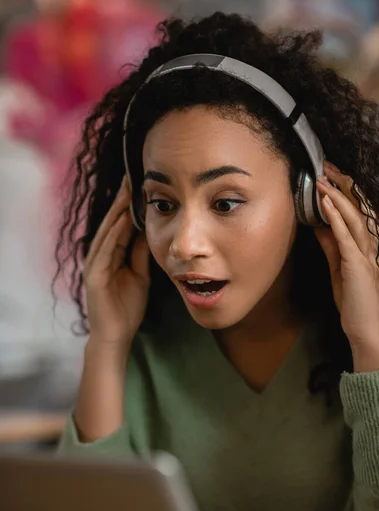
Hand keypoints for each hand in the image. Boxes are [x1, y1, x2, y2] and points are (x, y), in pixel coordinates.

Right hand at [83, 177, 149, 350]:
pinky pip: (105, 251)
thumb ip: (141, 253)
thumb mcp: (140, 274)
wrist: (117, 334)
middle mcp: (100, 255)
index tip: (140, 183)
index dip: (129, 204)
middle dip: (122, 199)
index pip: (121, 223)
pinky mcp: (94, 276)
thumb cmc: (127, 306)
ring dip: (117, 211)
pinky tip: (123, 220)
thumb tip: (150, 230)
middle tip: (132, 176)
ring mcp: (95, 264)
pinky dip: (114, 234)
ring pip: (107, 232)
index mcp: (111, 254)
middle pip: (112, 222)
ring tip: (127, 190)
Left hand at [314, 162, 378, 369]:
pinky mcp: (358, 265)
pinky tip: (327, 204)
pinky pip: (347, 237)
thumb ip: (331, 246)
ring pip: (354, 218)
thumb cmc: (354, 302)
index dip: (344, 192)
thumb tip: (319, 225)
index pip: (358, 212)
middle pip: (359, 208)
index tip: (328, 176)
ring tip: (322, 180)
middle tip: (325, 167)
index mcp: (369, 246)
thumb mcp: (339, 268)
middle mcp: (373, 246)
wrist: (365, 329)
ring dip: (337, 197)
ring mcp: (368, 255)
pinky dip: (337, 219)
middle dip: (342, 186)